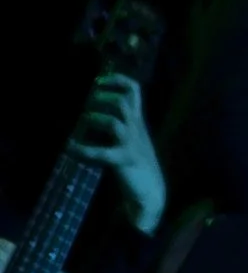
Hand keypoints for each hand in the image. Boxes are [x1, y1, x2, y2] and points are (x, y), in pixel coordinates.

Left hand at [67, 74, 165, 234]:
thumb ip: (119, 129)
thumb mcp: (131, 141)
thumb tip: (92, 118)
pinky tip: (70, 148)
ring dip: (95, 119)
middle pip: (123, 102)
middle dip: (102, 98)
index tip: (100, 80)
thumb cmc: (138, 167)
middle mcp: (137, 129)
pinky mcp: (124, 161)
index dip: (118, 80)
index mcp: (138, 123)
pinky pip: (101, 152)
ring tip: (83, 122)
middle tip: (88, 103)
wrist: (151, 193)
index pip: (134, 91)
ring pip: (115, 122)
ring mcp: (132, 144)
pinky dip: (83, 149)